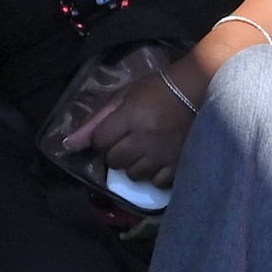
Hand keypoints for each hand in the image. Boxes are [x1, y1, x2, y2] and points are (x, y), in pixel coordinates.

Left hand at [65, 67, 198, 186]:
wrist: (202, 90)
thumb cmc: (160, 90)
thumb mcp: (126, 96)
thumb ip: (97, 120)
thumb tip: (70, 144)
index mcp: (131, 116)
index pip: (100, 141)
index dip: (103, 138)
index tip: (113, 131)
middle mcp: (145, 138)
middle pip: (114, 160)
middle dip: (116, 152)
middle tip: (129, 140)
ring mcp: (164, 154)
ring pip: (134, 174)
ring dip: (135, 165)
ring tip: (145, 151)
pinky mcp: (180, 165)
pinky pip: (157, 182)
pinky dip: (155, 174)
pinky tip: (160, 161)